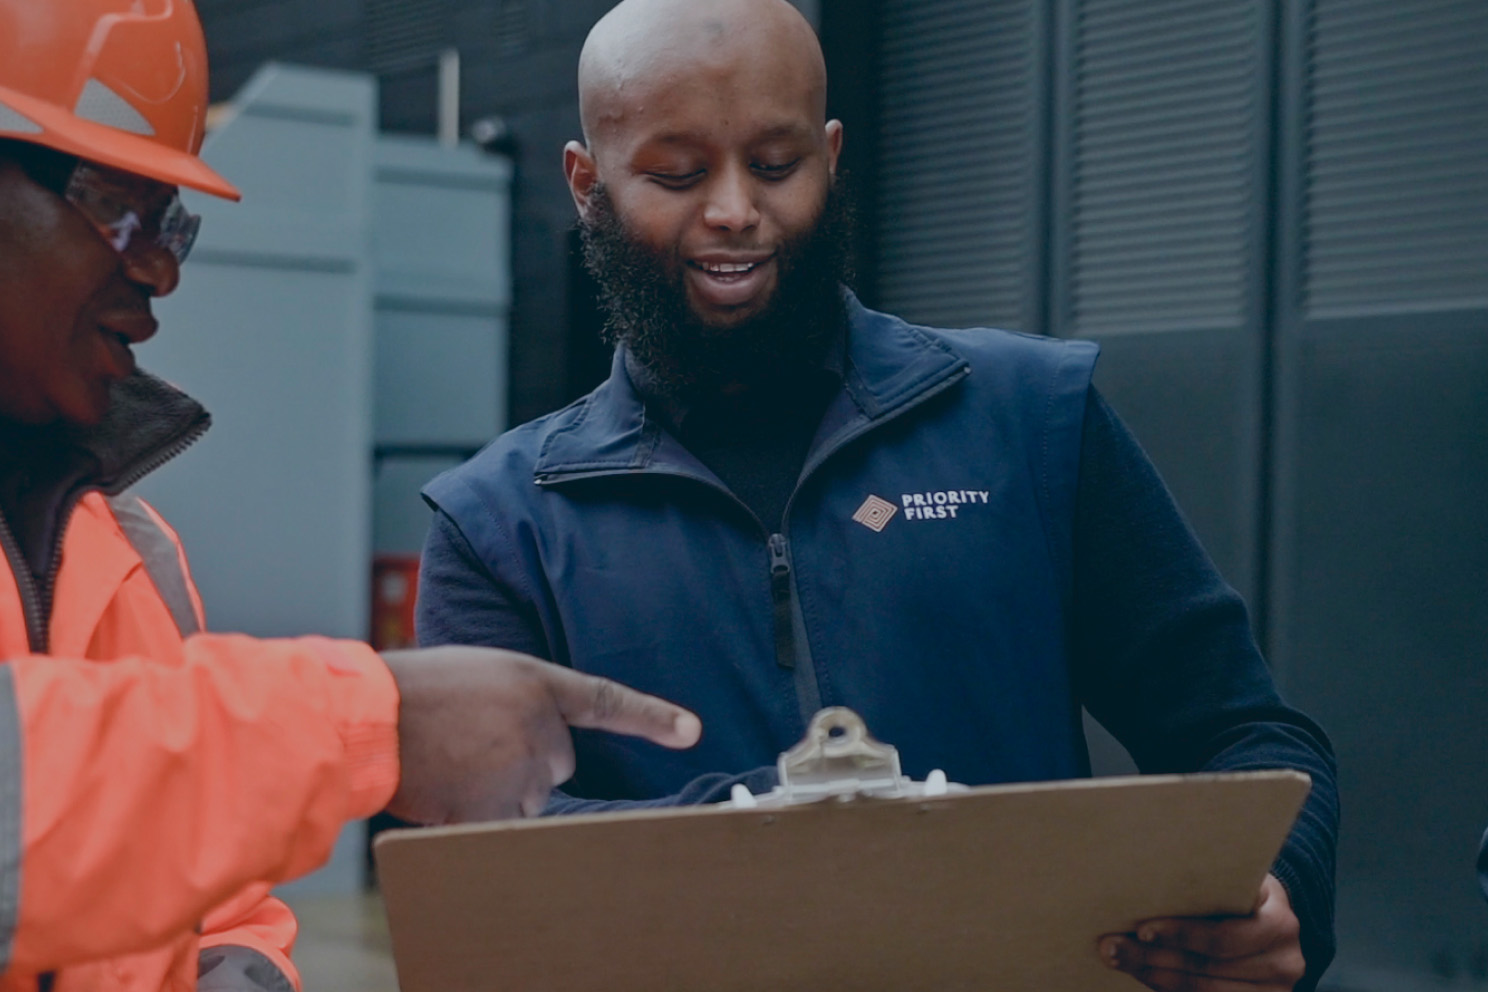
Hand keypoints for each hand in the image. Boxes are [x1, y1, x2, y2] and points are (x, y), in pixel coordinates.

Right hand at [381, 647, 701, 823]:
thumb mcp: (480, 674)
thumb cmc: (415, 690)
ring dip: (498, 789)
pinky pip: (502, 823)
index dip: (653, 717)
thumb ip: (519, 702)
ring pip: (528, 796)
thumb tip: (533, 739)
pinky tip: (447, 790)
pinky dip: (477, 816)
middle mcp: (540, 727)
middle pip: (558, 763)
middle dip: (526, 761)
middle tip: (476, 744)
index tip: (692, 731)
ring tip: (452, 761)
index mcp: (537, 684)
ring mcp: (519, 770)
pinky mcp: (495, 807)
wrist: (372, 716)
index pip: (608, 702)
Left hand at [1098, 874, 1304, 990]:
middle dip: (1153, 955)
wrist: (1275, 924)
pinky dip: (1169, 989)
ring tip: (1118, 958)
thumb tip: (1143, 875)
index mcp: (1278, 921)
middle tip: (1111, 946)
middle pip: (1206, 965)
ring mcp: (1274, 990)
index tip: (1141, 929)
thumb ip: (1210, 881)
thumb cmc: (1243, 893)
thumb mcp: (1238, 880)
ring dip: (1153, 975)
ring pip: (1202, 989)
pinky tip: (1144, 974)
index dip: (1180, 934)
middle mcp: (1284, 961)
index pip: (1222, 936)